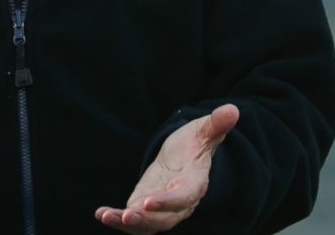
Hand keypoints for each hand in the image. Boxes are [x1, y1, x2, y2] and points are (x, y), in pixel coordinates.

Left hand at [95, 104, 238, 233]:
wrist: (184, 156)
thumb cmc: (194, 143)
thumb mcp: (203, 130)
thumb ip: (215, 124)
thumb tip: (233, 110)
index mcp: (195, 182)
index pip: (184, 196)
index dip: (168, 201)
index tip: (148, 202)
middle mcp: (180, 201)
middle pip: (166, 218)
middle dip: (147, 219)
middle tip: (127, 216)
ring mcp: (163, 208)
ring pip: (150, 224)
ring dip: (130, 224)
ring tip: (107, 216)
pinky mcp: (147, 208)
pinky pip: (136, 220)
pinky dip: (118, 219)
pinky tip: (101, 214)